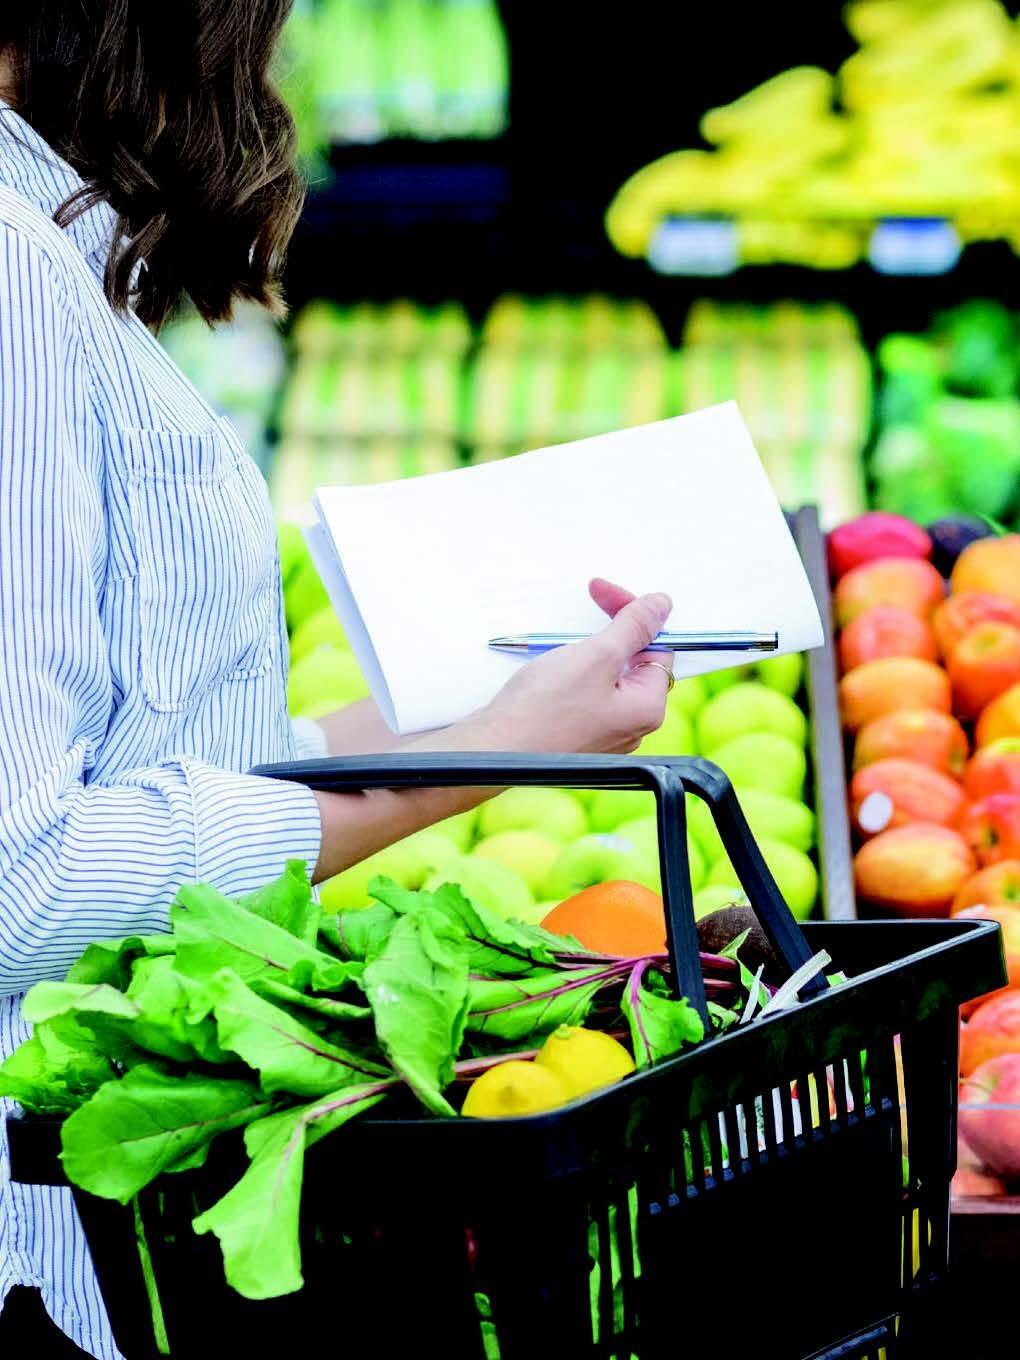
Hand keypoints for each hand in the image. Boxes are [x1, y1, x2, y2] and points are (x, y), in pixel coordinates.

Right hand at [477, 579, 672, 754]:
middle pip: (633, 661)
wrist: (494, 749)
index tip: (605, 595)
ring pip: (606, 675)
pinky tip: (552, 669)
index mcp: (646, 708)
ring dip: (588, 651)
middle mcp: (630, 725)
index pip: (657, 647)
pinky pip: (584, 692)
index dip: (633, 615)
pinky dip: (572, 672)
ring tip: (561, 647)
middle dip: (610, 631)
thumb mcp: (597, 656)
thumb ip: (634, 627)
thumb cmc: (543, 711)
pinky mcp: (575, 732)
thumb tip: (661, 605)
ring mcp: (602, 732)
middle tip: (586, 609)